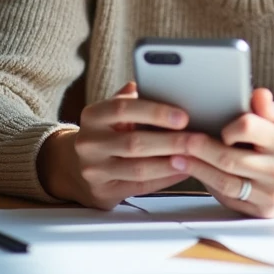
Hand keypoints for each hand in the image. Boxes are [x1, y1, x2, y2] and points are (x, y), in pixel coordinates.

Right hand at [37, 82, 191, 209]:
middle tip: (198, 139)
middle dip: (171, 141)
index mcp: (93, 116)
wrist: (75, 167)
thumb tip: (152, 81)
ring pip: (138, 168)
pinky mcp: (102, 192)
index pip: (123, 109)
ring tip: (195, 157)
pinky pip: (140, 187)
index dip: (155, 112)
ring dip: (170, 163)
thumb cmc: (107, 133)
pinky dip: (165, 179)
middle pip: (134, 142)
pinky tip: (183, 171)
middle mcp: (88, 142)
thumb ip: (132, 98)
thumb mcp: (111, 112)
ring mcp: (93, 170)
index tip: (184, 116)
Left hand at [170, 88, 273, 217]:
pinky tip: (196, 173)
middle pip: (230, 159)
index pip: (250, 128)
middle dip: (201, 149)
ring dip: (198, 170)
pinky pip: (229, 198)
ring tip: (177, 158)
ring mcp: (271, 194)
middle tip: (180, 140)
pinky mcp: (262, 211)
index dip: (230, 126)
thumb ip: (269, 107)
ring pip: (225, 182)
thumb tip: (257, 94)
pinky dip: (210, 185)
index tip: (218, 126)